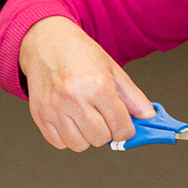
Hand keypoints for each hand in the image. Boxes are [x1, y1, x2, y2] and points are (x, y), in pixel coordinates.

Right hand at [19, 16, 155, 150]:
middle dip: (107, 133)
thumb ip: (133, 97)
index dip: (127, 131)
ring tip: (85, 119)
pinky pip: (58, 143)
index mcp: (98, 86)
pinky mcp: (39, 114)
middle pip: (100, 139)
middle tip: (103, 118)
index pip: (121, 128)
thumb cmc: (80, 53)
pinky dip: (67, 137)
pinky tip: (70, 121)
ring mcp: (54, 108)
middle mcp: (75, 99)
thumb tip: (148, 117)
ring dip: (86, 137)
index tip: (124, 127)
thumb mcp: (113, 70)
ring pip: (79, 145)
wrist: (46, 42)